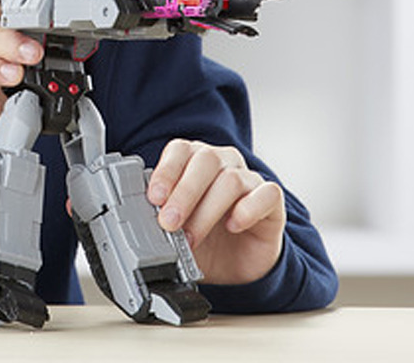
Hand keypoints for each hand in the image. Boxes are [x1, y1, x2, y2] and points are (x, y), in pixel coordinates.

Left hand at [146, 139, 285, 285]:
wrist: (237, 264)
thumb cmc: (205, 239)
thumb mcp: (178, 229)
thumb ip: (163, 216)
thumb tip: (142, 218)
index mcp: (195, 161)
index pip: (180, 150)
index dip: (166, 171)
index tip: (154, 197)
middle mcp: (223, 163)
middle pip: (205, 161)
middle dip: (183, 193)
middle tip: (169, 222)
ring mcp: (249, 179)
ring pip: (230, 179)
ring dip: (207, 211)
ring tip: (193, 237)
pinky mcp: (271, 199)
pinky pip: (266, 193)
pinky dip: (248, 209)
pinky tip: (234, 225)